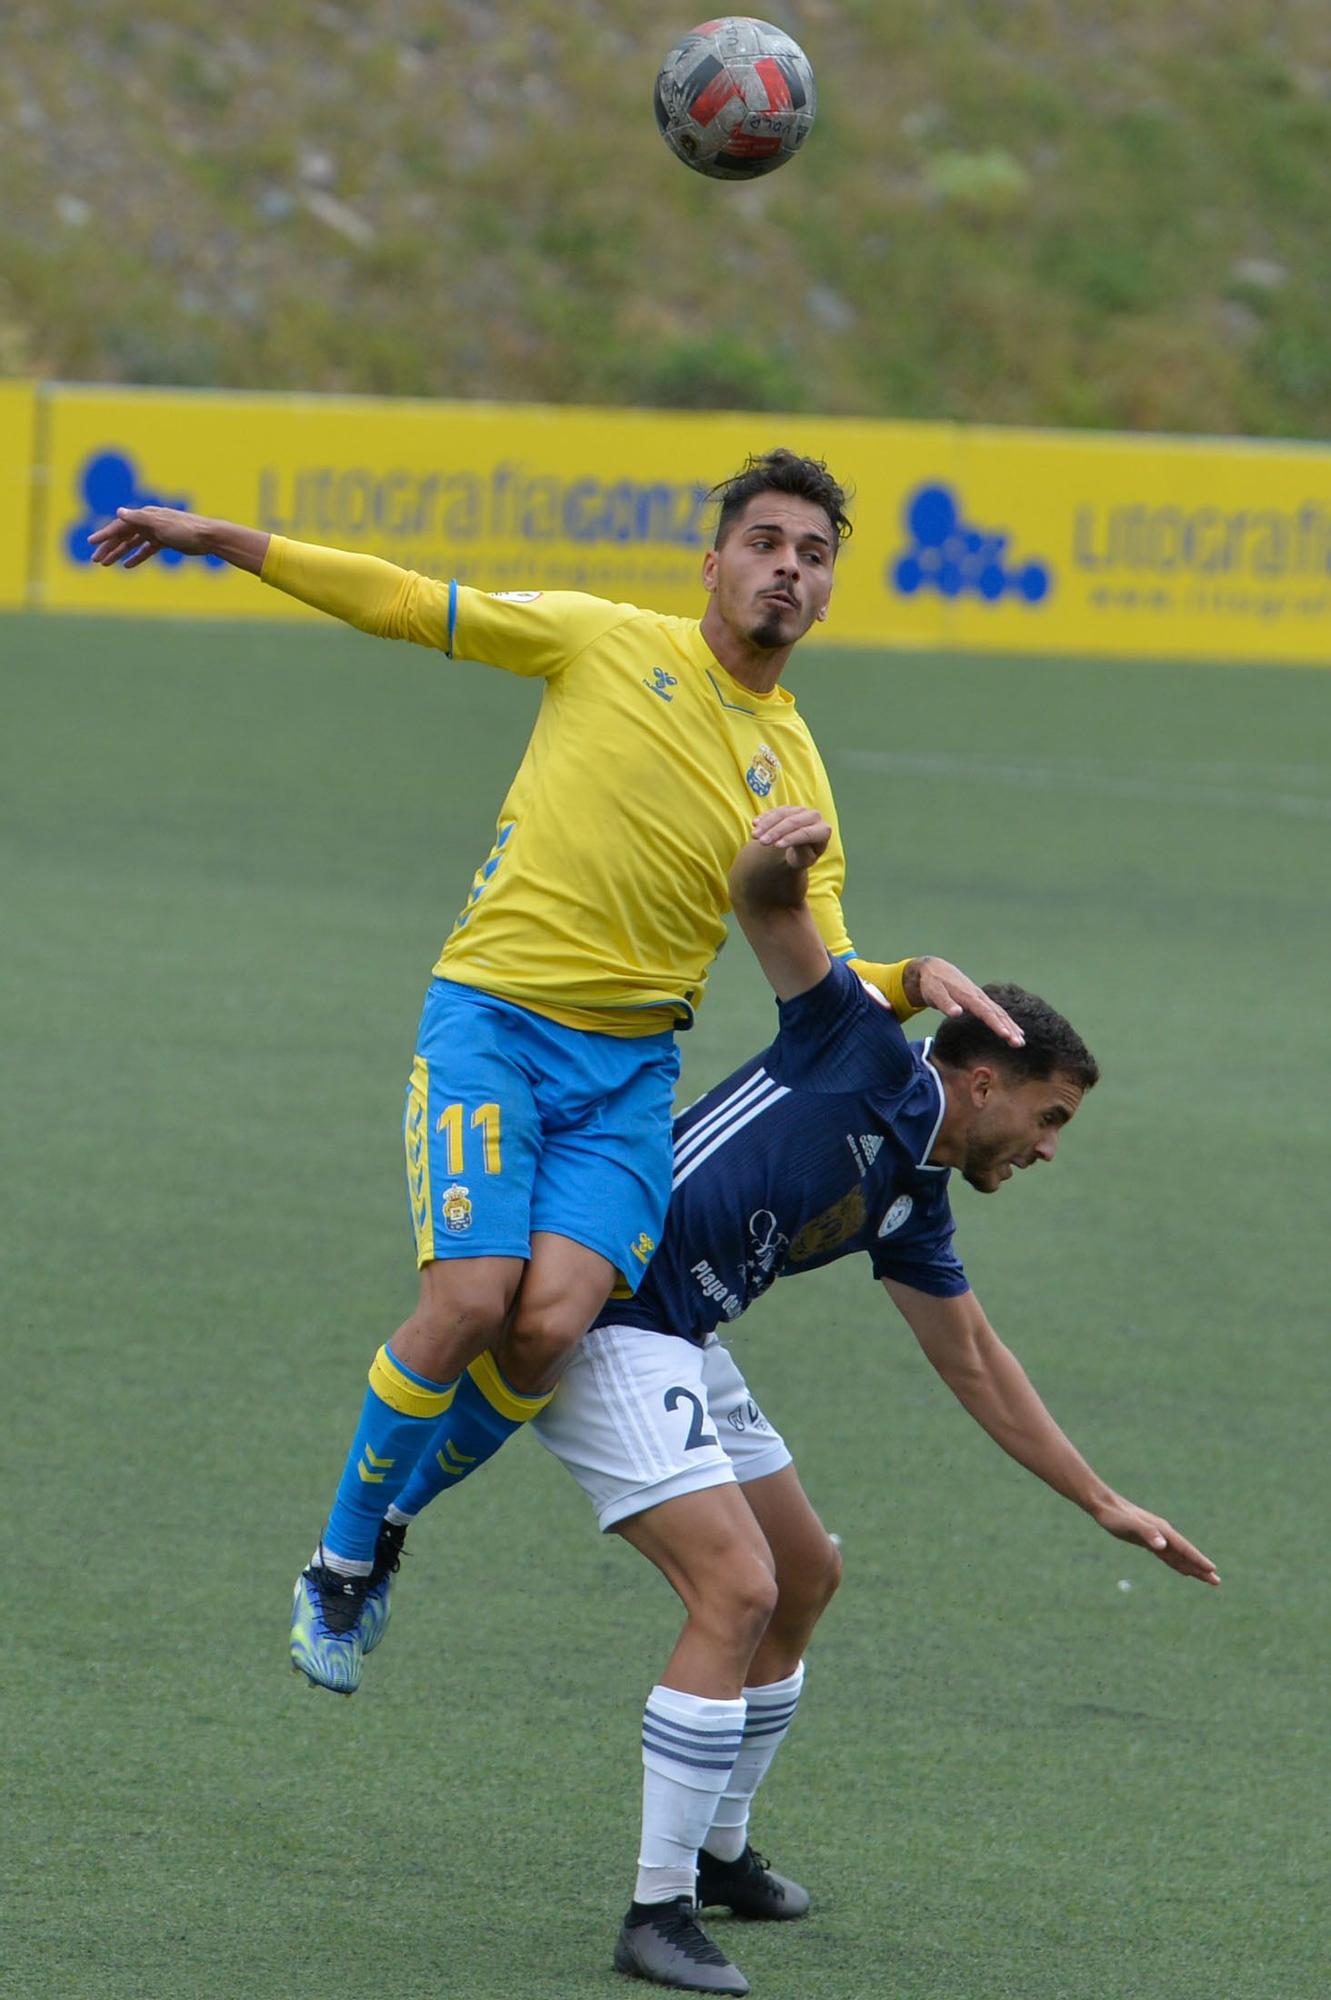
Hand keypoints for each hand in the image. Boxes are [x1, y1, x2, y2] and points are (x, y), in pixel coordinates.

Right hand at [89, 506, 213, 568]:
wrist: (208, 537)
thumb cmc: (184, 529)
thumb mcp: (159, 523)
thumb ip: (138, 519)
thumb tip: (119, 511)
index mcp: (144, 516)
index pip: (119, 526)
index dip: (104, 535)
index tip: (91, 543)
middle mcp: (148, 522)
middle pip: (123, 535)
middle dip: (109, 547)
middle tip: (96, 560)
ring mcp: (156, 532)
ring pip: (133, 543)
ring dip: (120, 553)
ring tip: (107, 564)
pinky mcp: (165, 542)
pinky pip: (146, 550)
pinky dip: (137, 556)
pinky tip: (128, 565)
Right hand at [750, 805, 831, 870]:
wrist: (799, 850)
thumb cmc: (803, 857)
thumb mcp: (803, 861)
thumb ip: (803, 855)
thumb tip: (798, 846)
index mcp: (823, 831)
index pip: (806, 833)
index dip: (791, 838)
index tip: (776, 846)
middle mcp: (815, 817)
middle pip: (793, 822)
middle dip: (775, 831)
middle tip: (761, 842)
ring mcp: (802, 810)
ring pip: (783, 814)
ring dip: (767, 824)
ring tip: (754, 835)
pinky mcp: (790, 808)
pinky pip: (777, 810)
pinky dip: (765, 817)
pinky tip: (755, 823)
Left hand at [905, 957, 1025, 1047]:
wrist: (935, 969)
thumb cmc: (933, 983)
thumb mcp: (935, 993)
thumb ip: (946, 1003)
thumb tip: (957, 1013)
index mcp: (968, 996)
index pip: (986, 1012)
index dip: (996, 1024)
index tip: (1006, 1035)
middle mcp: (978, 996)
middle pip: (998, 1013)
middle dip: (1009, 1028)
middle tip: (1019, 1044)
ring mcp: (981, 998)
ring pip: (1000, 1013)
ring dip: (1012, 1026)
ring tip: (1021, 1041)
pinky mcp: (981, 1000)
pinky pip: (998, 1012)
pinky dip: (1008, 1021)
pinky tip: (1015, 1031)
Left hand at [1093, 1493, 1219, 1584]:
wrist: (1103, 1505)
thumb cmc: (1115, 1516)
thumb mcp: (1129, 1525)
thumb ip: (1147, 1533)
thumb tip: (1163, 1546)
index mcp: (1162, 1530)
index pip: (1184, 1548)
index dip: (1197, 1560)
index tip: (1212, 1570)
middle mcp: (1163, 1534)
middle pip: (1186, 1554)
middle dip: (1201, 1567)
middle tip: (1217, 1581)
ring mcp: (1156, 1537)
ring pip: (1178, 1556)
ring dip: (1192, 1567)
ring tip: (1206, 1578)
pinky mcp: (1148, 1541)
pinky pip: (1167, 1555)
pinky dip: (1177, 1563)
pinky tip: (1183, 1570)